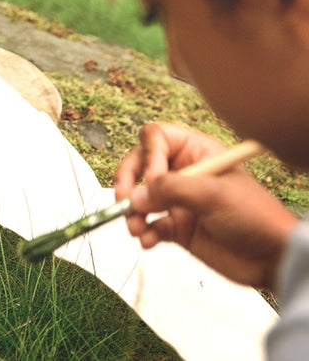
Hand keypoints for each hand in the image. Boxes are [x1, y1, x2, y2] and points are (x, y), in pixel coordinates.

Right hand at [115, 123, 296, 288]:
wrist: (273, 258)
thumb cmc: (254, 216)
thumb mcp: (212, 194)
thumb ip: (171, 190)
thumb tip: (135, 196)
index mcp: (195, 151)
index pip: (156, 138)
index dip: (148, 156)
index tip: (151, 179)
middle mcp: (183, 172)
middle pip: (141, 166)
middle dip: (129, 182)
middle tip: (124, 200)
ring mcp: (179, 200)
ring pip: (141, 197)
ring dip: (133, 212)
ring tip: (136, 228)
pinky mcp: (178, 227)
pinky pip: (150, 225)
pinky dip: (144, 232)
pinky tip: (148, 240)